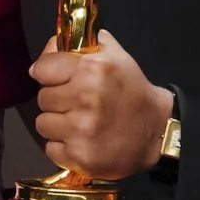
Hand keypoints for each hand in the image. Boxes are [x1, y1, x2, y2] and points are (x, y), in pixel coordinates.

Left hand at [32, 29, 174, 179]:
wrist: (156, 131)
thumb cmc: (132, 91)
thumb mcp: (116, 56)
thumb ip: (86, 44)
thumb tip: (55, 42)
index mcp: (91, 69)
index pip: (43, 68)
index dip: (46, 73)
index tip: (52, 79)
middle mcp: (84, 98)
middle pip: (42, 98)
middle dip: (55, 100)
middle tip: (73, 103)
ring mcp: (81, 130)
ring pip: (42, 124)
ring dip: (56, 124)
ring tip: (77, 123)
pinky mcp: (80, 156)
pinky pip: (51, 148)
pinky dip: (62, 146)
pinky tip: (80, 141)